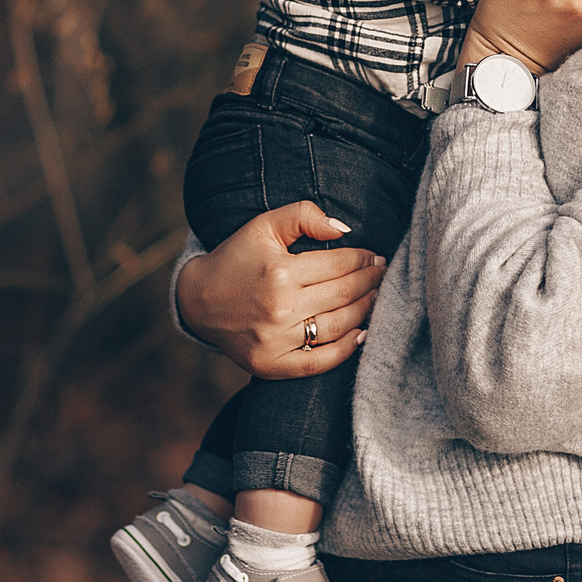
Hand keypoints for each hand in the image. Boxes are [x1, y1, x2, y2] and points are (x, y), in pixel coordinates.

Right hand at [176, 201, 387, 377]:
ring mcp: (275, 340)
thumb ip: (303, 216)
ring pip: (338, 327)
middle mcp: (279, 308)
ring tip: (375, 298)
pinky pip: (318, 363)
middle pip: (343, 294)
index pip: (339, 264)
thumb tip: (344, 229)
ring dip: (365, 311)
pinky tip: (361, 334)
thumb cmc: (237, 258)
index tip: (374, 257)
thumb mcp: (264, 225)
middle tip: (383, 275)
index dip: (363, 259)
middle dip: (370, 282)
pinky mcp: (271, 365)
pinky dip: (345, 351)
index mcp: (279, 271)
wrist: (198, 300)